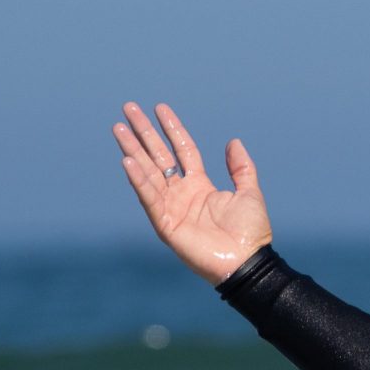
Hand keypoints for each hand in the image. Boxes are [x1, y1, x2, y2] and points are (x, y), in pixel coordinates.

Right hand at [112, 102, 273, 284]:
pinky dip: (139, 180)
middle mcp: (181, 193)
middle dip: (143, 133)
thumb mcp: (249, 192)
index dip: (171, 128)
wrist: (247, 262)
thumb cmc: (250, 232)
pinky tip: (127, 160)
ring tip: (119, 128)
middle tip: (128, 109)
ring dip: (132, 150)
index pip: (182, 150)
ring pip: (148, 172)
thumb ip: (241, 168)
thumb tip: (233, 141)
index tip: (160, 108)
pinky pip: (149, 197)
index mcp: (200, 185)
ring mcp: (171, 207)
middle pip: (158, 156)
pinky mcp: (164, 224)